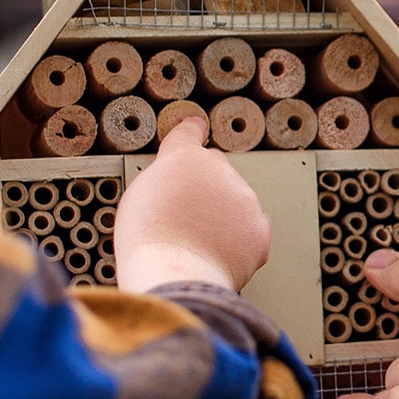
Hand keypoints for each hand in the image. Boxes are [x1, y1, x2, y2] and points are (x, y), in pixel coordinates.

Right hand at [113, 117, 269, 291]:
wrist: (175, 272)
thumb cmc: (148, 241)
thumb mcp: (138, 196)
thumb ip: (163, 180)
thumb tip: (176, 186)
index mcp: (183, 158)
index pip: (189, 134)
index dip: (192, 130)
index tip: (197, 126)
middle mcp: (218, 170)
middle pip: (215, 172)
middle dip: (205, 189)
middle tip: (185, 218)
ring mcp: (244, 198)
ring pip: (235, 203)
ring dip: (222, 217)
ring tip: (197, 244)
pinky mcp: (260, 227)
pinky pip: (250, 231)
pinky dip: (238, 243)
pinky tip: (215, 254)